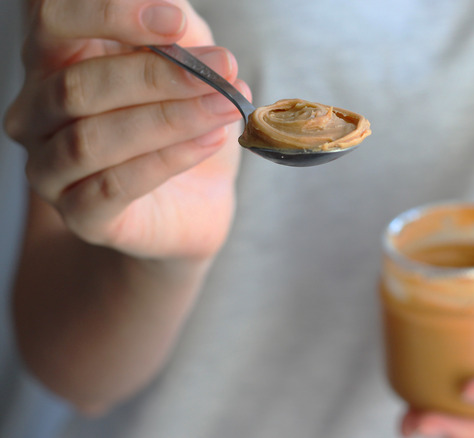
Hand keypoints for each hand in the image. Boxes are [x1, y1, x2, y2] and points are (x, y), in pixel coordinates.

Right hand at [3, 0, 248, 258]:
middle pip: (77, 85)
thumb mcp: (185, 58)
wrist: (196, 197)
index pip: (52, 21)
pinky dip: (169, 159)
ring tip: (226, 106)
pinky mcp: (81, 215)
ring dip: (170, 119)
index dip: (109, 15)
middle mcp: (36, 113)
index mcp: (52, 60)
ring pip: (91, 139)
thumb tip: (174, 13)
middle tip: (223, 69)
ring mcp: (51, 168)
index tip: (175, 21)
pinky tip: (211, 141)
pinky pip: (113, 187)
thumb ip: (174, 28)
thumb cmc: (182, 117)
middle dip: (157, 75)